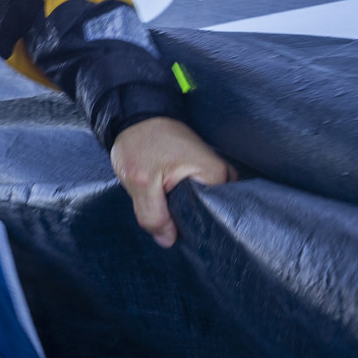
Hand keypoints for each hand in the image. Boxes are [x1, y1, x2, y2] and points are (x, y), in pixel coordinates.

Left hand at [109, 116, 236, 247]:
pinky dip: (181, 206)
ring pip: (199, 208)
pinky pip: (195, 199)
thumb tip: (168, 241)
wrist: (135, 117)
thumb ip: (153, 214)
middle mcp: (222, 175)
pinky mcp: (200, 175)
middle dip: (188, 225)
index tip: (178, 238)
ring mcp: (212, 175)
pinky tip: (168, 212)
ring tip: (166, 221)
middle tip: (167, 231)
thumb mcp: (140, 181)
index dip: (194, 231)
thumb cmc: (140, 142)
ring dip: (182, 215)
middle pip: (209, 214)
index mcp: (216, 175)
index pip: (215, 216)